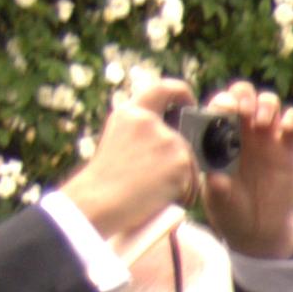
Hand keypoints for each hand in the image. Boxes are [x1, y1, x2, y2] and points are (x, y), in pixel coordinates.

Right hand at [60, 70, 200, 244]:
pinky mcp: (181, 160)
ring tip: (157, 194)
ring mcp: (167, 139)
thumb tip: (172, 135)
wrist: (98, 202)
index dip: (182, 93)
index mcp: (130, 113)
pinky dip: (184, 193)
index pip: (163, 88)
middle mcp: (149, 121)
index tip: (190, 104)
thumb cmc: (106, 182)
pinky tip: (163, 199)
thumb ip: (142, 133)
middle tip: (166, 180)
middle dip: (182, 161)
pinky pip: (194, 179)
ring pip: (190, 161)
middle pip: (183, 138)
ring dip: (182, 181)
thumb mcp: (119, 143)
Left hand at [185, 82, 292, 260]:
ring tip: (262, 124)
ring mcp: (267, 138)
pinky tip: (286, 131)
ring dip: (266, 104)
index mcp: (218, 136)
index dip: (222, 101)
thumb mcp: (218, 203)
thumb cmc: (231, 212)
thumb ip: (216, 188)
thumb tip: (215, 176)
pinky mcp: (290, 148)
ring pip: (269, 101)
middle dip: (243, 95)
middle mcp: (242, 131)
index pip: (218, 105)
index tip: (223, 111)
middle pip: (243, 94)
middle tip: (243, 112)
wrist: (259, 231)